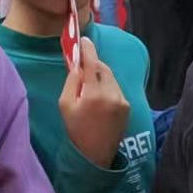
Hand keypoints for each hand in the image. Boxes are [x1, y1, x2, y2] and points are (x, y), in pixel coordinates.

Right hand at [58, 36, 130, 168]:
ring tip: (89, 85)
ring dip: (100, 75)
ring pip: (111, 78)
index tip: (83, 39)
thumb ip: (72, 81)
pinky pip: (116, 88)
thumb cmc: (76, 129)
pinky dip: (107, 86)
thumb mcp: (65, 103)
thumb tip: (78, 64)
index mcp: (94, 94)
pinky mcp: (128, 106)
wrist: (95, 154)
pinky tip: (98, 97)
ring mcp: (122, 100)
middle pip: (103, 68)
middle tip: (82, 64)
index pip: (92, 63)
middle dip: (93, 63)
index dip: (87, 49)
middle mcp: (112, 95)